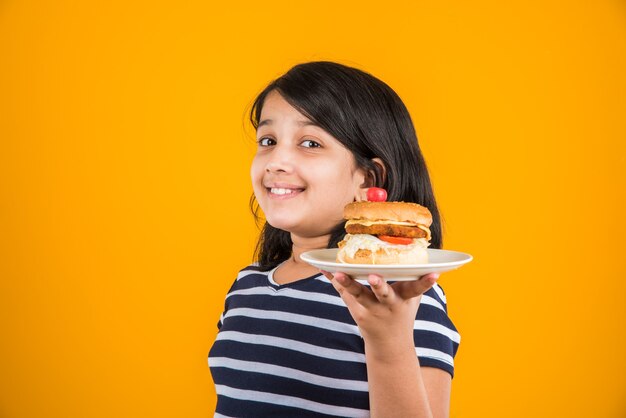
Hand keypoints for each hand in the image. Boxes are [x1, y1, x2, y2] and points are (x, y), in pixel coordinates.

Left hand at [322, 271, 439, 346]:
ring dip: (348, 283)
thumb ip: (413, 278)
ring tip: (338, 273)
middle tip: (374, 277)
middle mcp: (389, 305)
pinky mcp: (358, 314)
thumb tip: (420, 250)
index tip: (435, 274)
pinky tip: (325, 268)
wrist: (390, 346)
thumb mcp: (411, 298)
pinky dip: (336, 281)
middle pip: (384, 294)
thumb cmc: (402, 313)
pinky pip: (345, 293)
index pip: (418, 289)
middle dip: (379, 286)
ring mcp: (372, 311)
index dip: (427, 282)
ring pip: (359, 295)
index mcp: (405, 299)